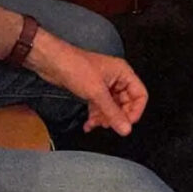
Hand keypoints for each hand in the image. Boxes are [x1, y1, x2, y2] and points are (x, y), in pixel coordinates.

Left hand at [28, 37, 148, 135]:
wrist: (51, 62)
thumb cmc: (75, 66)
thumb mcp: (96, 92)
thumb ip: (112, 113)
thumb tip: (125, 129)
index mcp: (123, 73)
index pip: (140, 95)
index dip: (135, 111)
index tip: (125, 124)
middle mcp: (116, 78)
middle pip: (126, 103)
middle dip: (117, 116)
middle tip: (108, 125)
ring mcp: (104, 85)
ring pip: (112, 107)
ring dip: (105, 118)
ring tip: (96, 123)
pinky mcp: (92, 90)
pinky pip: (100, 107)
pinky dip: (95, 116)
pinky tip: (88, 124)